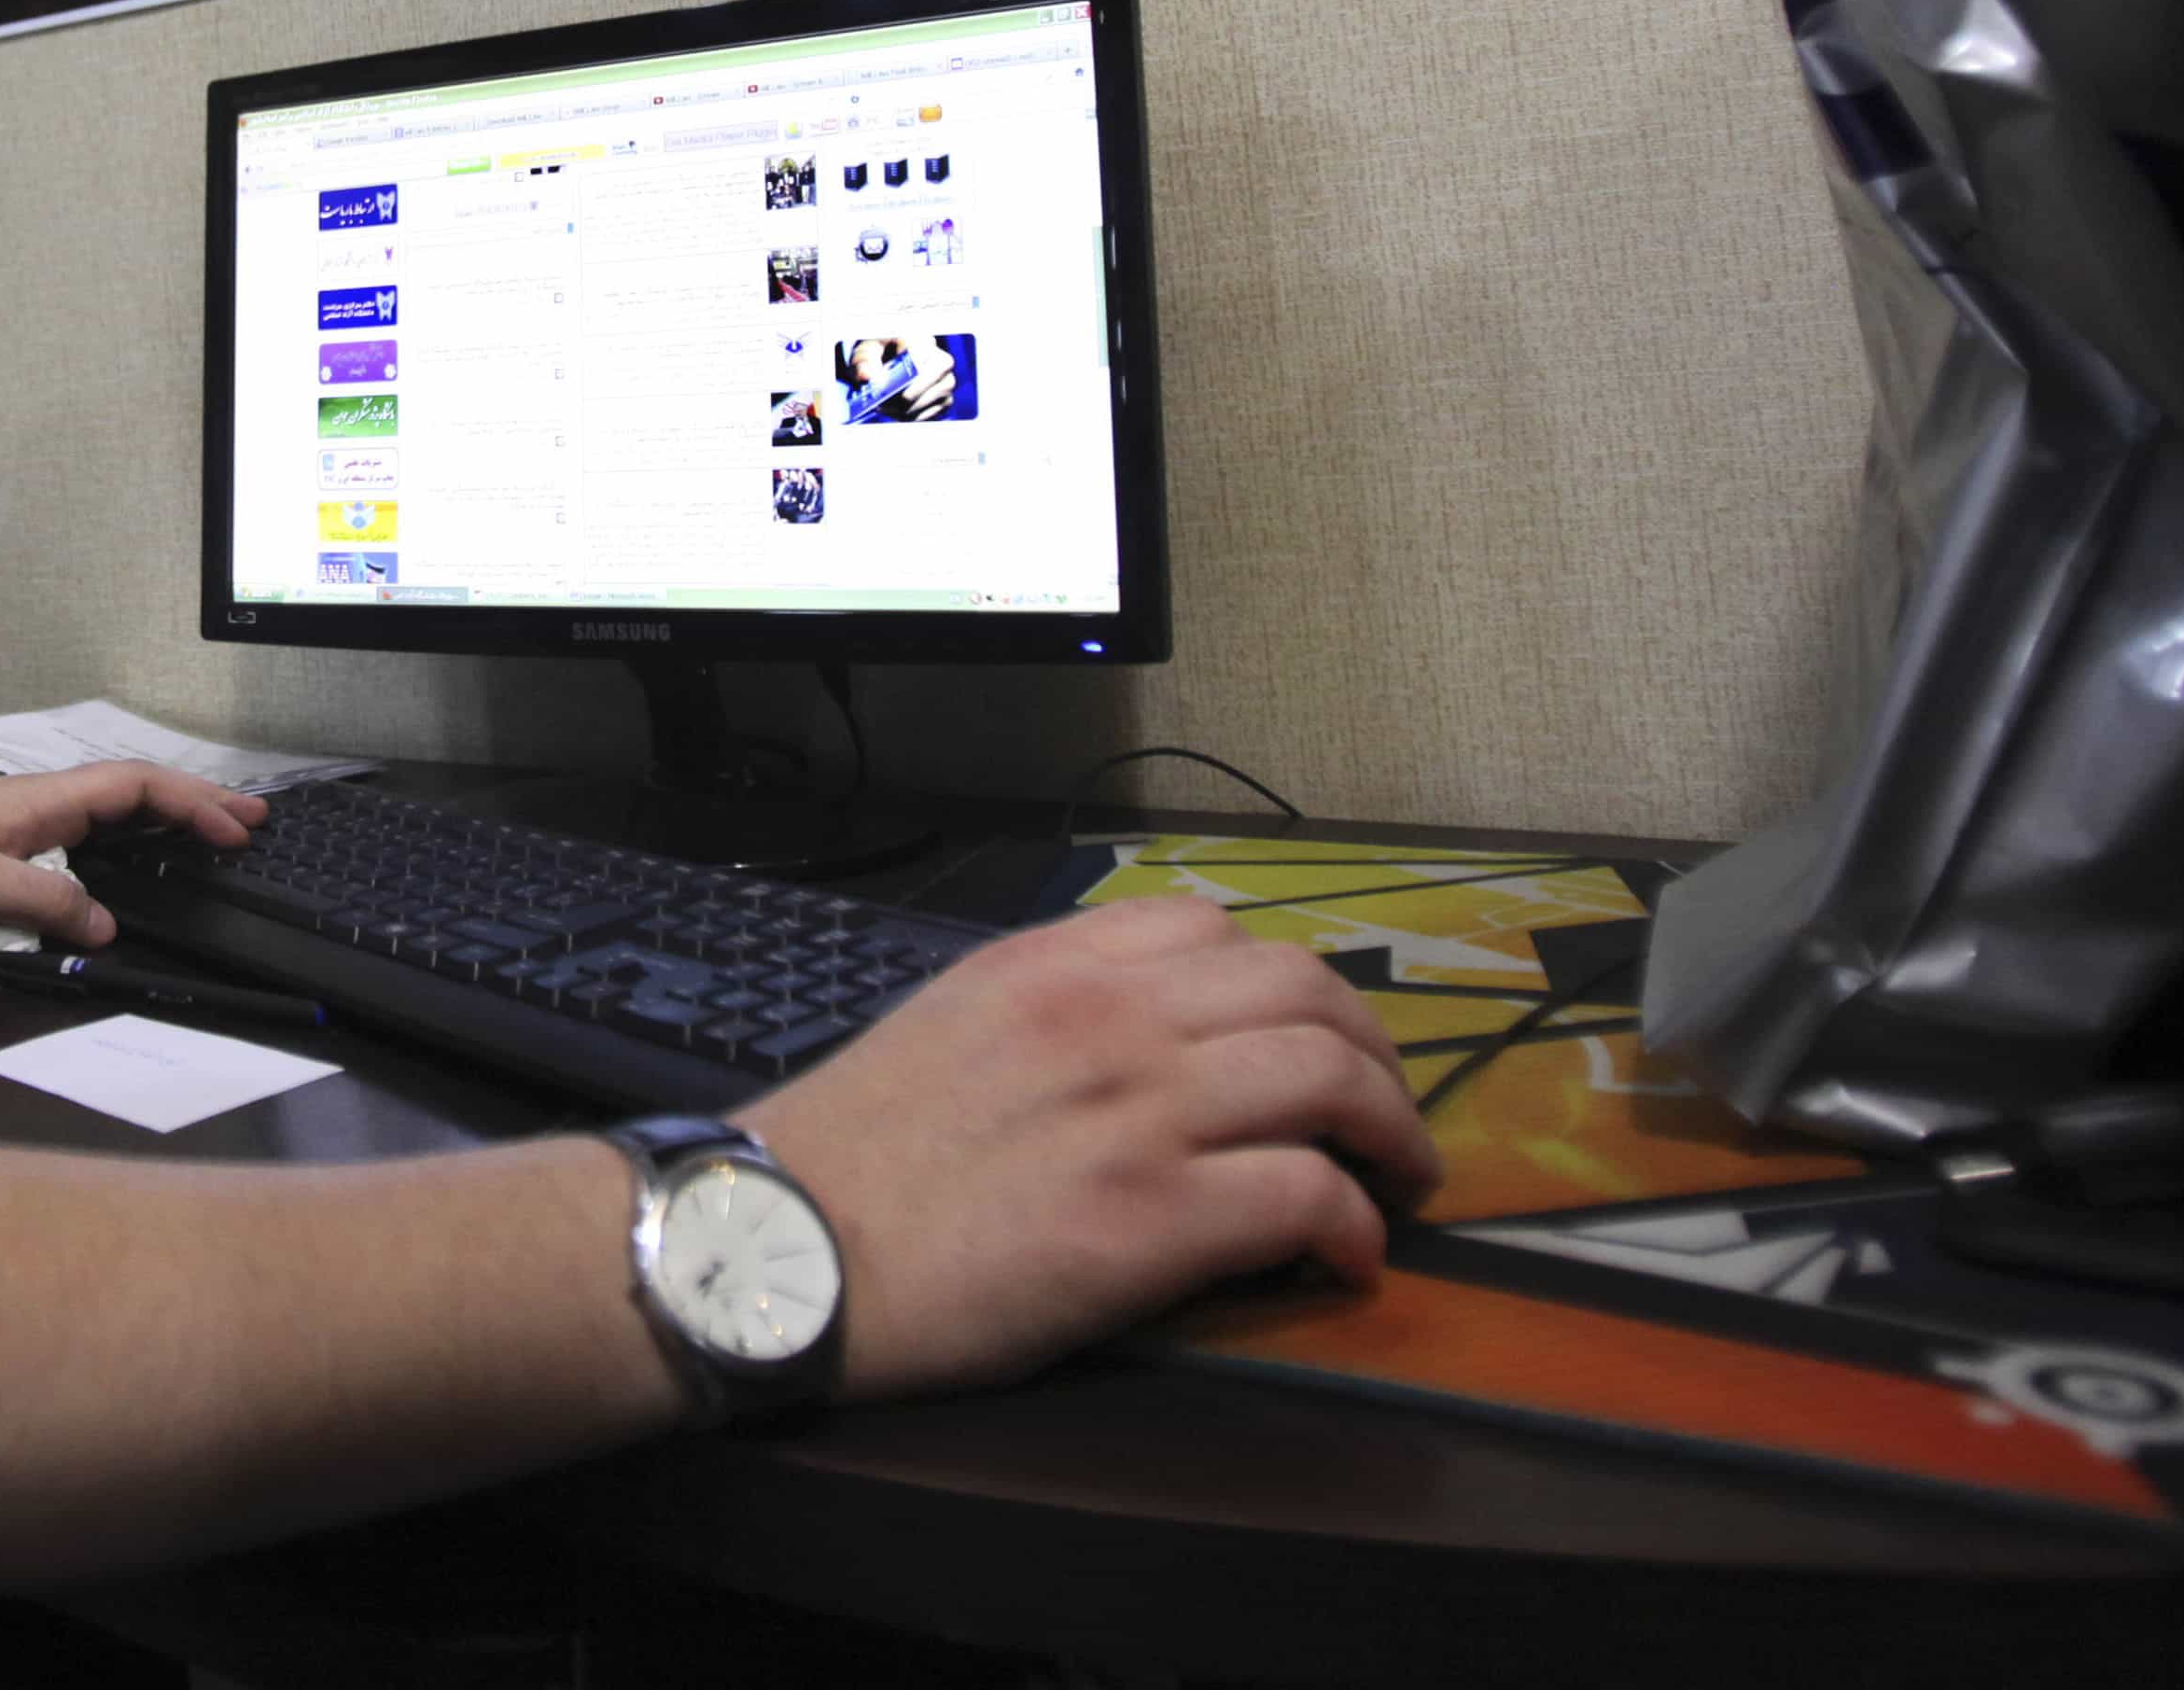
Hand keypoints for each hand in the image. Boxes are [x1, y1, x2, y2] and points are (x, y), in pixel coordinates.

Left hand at [0, 763, 264, 957]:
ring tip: (206, 840)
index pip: (129, 787)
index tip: (236, 828)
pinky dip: (119, 856)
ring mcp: (11, 834)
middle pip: (127, 796)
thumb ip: (45, 902)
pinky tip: (126, 879)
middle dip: (191, 805)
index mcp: (32, 801)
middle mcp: (29, 809)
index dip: (189, 803)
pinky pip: (76, 851)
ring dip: (160, 827)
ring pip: (104, 820)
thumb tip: (107, 924)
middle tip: (248, 823)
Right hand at [742, 894, 1440, 1401]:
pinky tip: (1344, 1257)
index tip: (1300, 1038)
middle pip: (1304, 990)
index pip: (1213, 926)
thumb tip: (1135, 1039)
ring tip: (1396, 1181)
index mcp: (1052, 965)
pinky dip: (1352, 1225)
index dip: (1284, 984)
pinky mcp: (1152, 1218)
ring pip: (1330, 1076)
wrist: (787, 1242)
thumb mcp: (950, 1024)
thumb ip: (1046, 1008)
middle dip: (1371, 1051)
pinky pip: (1308, 1194)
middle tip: (1382, 1115)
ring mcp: (1137, 1112)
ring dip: (1390, 1131)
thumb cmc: (855, 1156)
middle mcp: (1107, 1016)